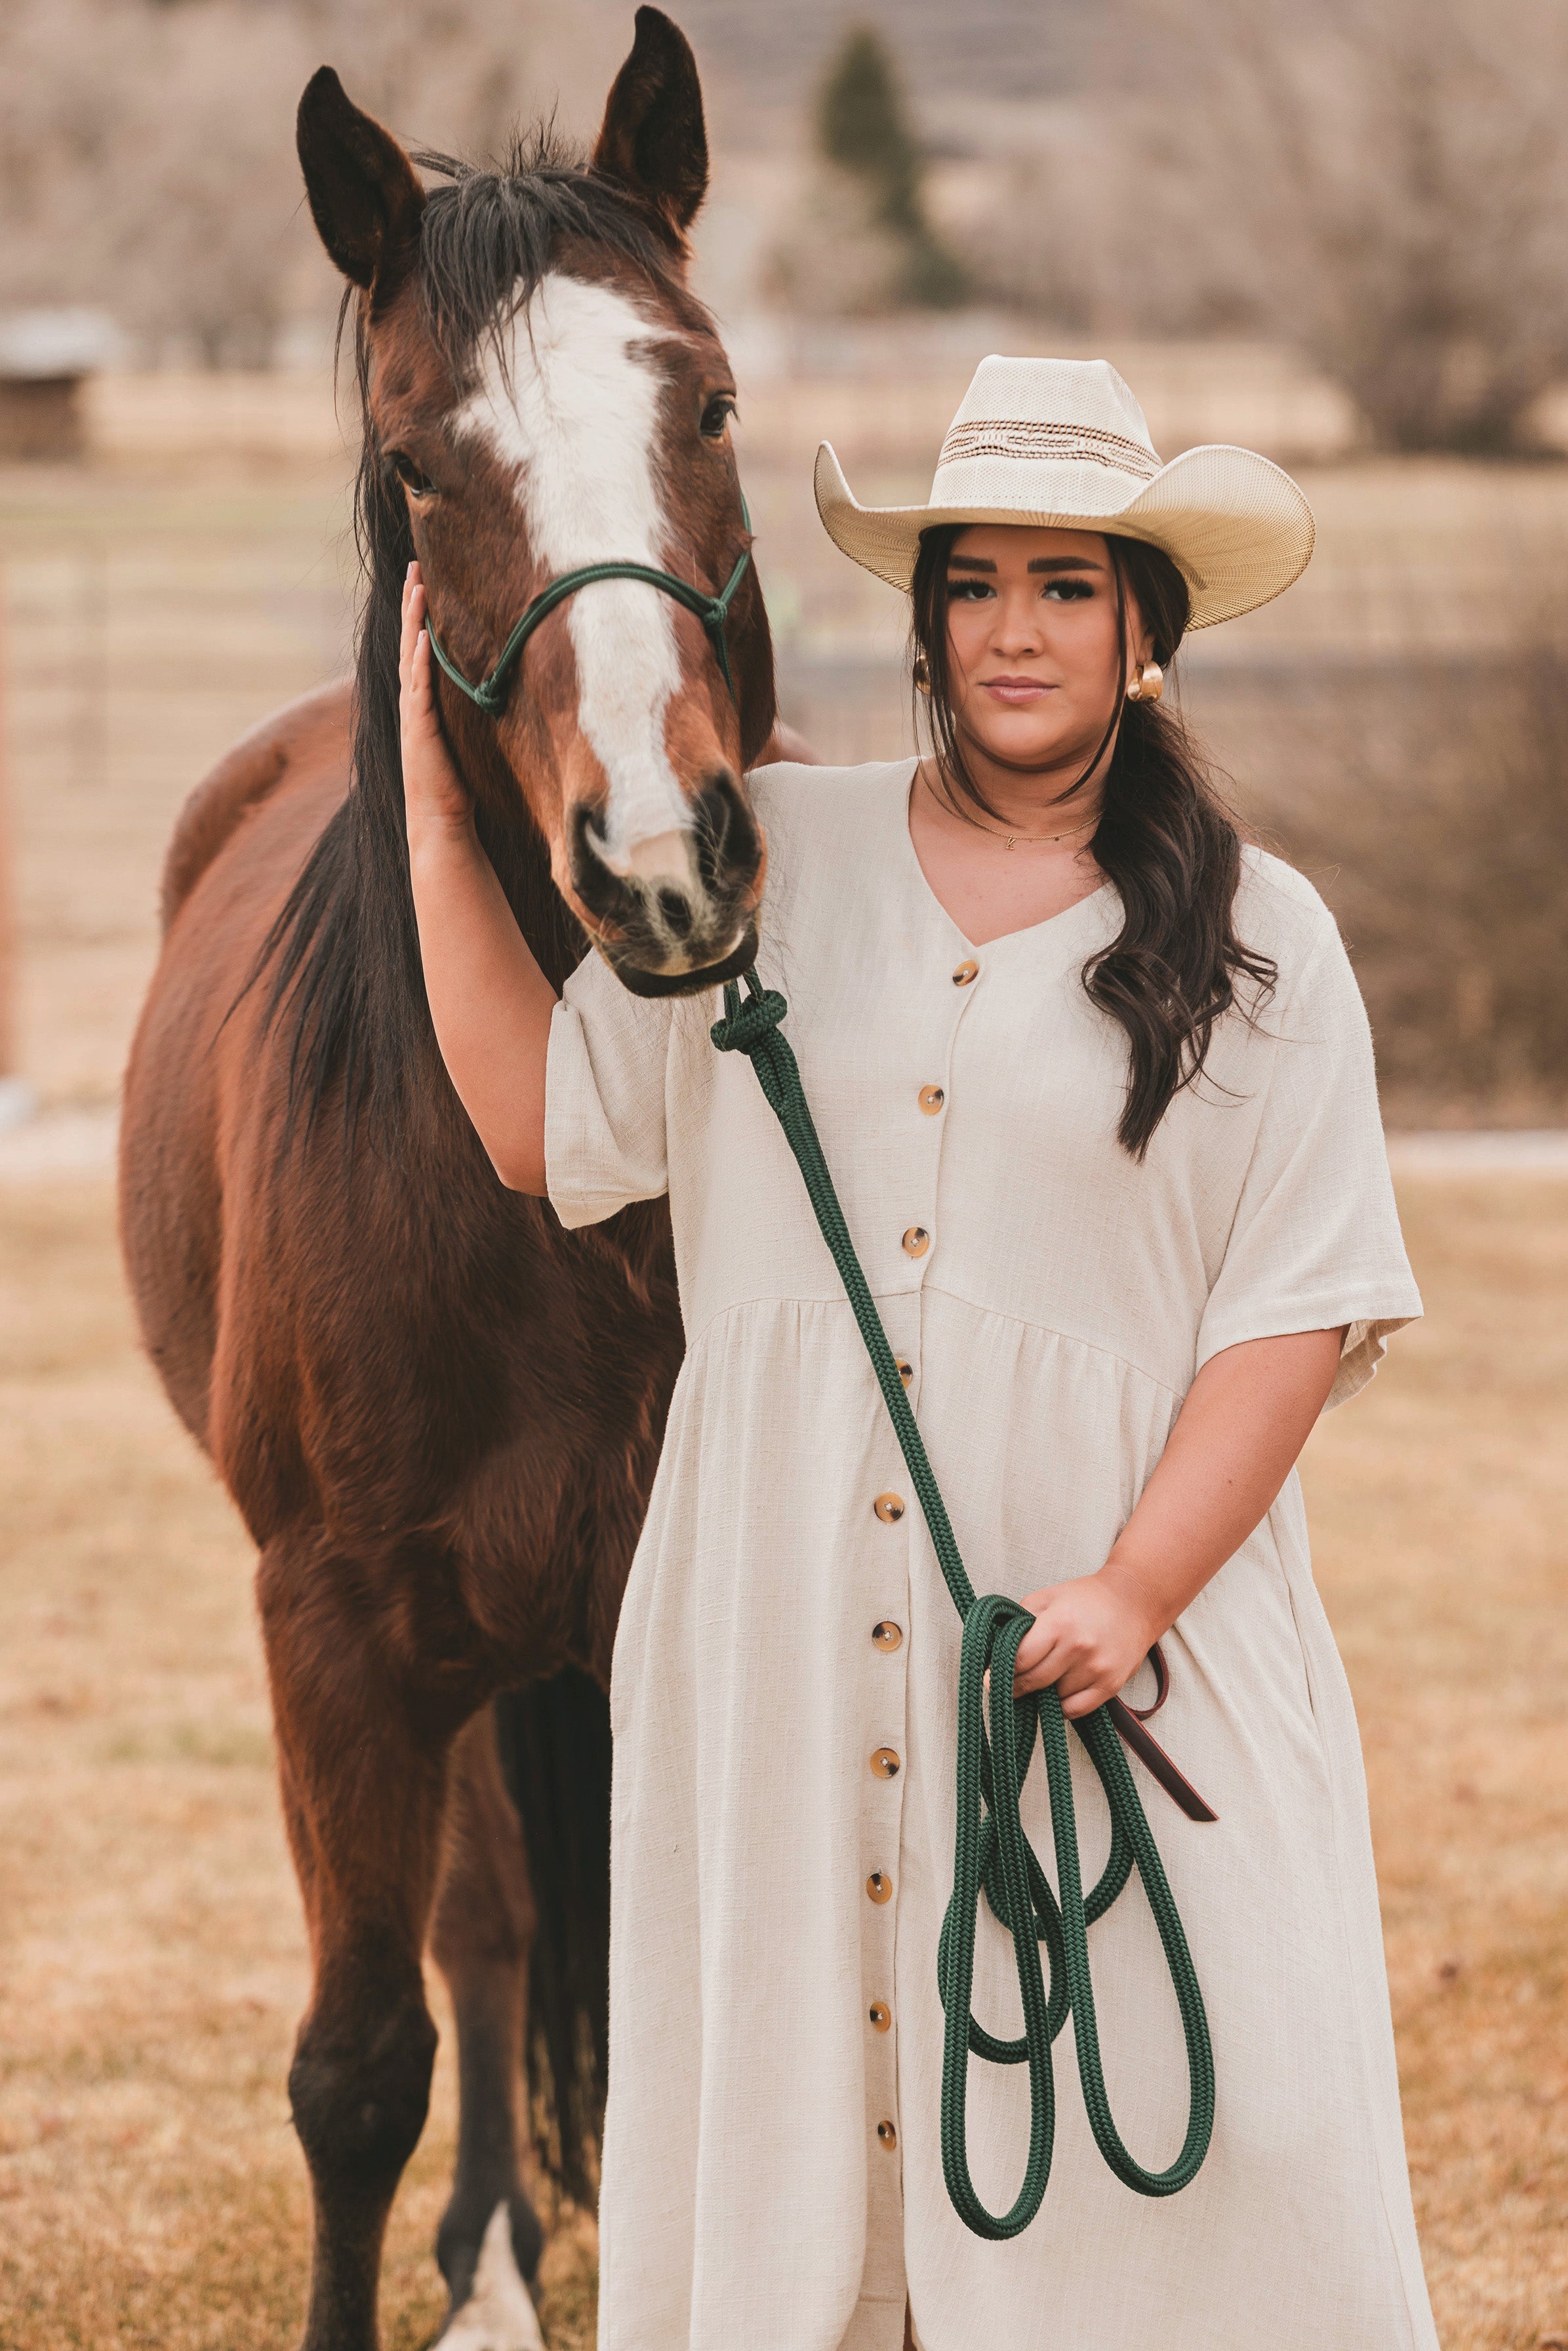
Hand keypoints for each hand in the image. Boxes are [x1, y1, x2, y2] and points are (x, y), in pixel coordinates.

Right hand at [400, 564, 472, 839]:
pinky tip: (422, 637)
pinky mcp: (420, 730)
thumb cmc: (457, 786)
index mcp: (423, 703)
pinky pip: (417, 688)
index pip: (418, 649)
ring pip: (410, 658)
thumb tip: (498, 689)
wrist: (441, 822)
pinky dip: (419, 662)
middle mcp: (412, 703)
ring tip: (415, 588)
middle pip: (408, 643)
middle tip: (413, 566)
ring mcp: (413, 715)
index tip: (423, 580)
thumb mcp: (467, 738)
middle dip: (411, 604)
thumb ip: (471, 712)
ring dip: (412, 622)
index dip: (419, 615)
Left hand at [1010, 1565, 1161, 1718]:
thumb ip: (1020, 1622)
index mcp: (1059, 1623)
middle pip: (1034, 1681)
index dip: (1001, 1671)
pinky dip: (1062, 1706)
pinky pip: (1075, 1710)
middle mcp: (1078, 1648)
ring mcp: (1096, 1669)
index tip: (991, 1676)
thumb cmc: (1085, 1599)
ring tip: (1044, 1678)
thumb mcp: (1047, 1598)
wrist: (1134, 1603)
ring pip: (1053, 1698)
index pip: (1020, 1659)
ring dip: (1043, 1693)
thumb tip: (995, 1651)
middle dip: (1016, 1686)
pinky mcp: (1111, 1686)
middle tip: (1009, 1684)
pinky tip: (1060, 1691)